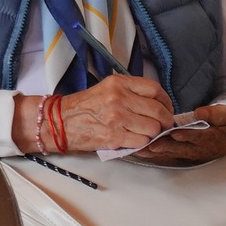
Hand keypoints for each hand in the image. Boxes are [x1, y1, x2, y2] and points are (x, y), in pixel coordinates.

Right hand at [59, 74, 175, 151]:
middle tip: (161, 125)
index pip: (155, 89)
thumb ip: (130, 92)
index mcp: (117, 83)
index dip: (166, 101)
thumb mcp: (105, 89)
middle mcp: (119, 98)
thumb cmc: (82, 107)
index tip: (166, 108)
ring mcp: (117, 117)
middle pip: (158, 111)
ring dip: (152, 133)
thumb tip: (156, 104)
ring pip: (153, 128)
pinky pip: (141, 141)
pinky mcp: (114, 136)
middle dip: (164, 121)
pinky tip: (132, 139)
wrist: (59, 122)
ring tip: (142, 132)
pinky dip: (141, 142)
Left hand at [133, 102, 225, 164]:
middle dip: (166, 146)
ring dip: (156, 152)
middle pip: (181, 148)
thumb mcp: (223, 115)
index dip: (188, 135)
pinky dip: (153, 154)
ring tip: (142, 149)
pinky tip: (140, 151)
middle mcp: (199, 150)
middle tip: (153, 145)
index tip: (176, 133)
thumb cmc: (220, 122)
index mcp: (212, 139)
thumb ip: (213, 113)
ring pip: (171, 153)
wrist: (222, 136)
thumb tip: (200, 113)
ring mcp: (189, 154)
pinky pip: (165, 155)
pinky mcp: (180, 155)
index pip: (199, 137)